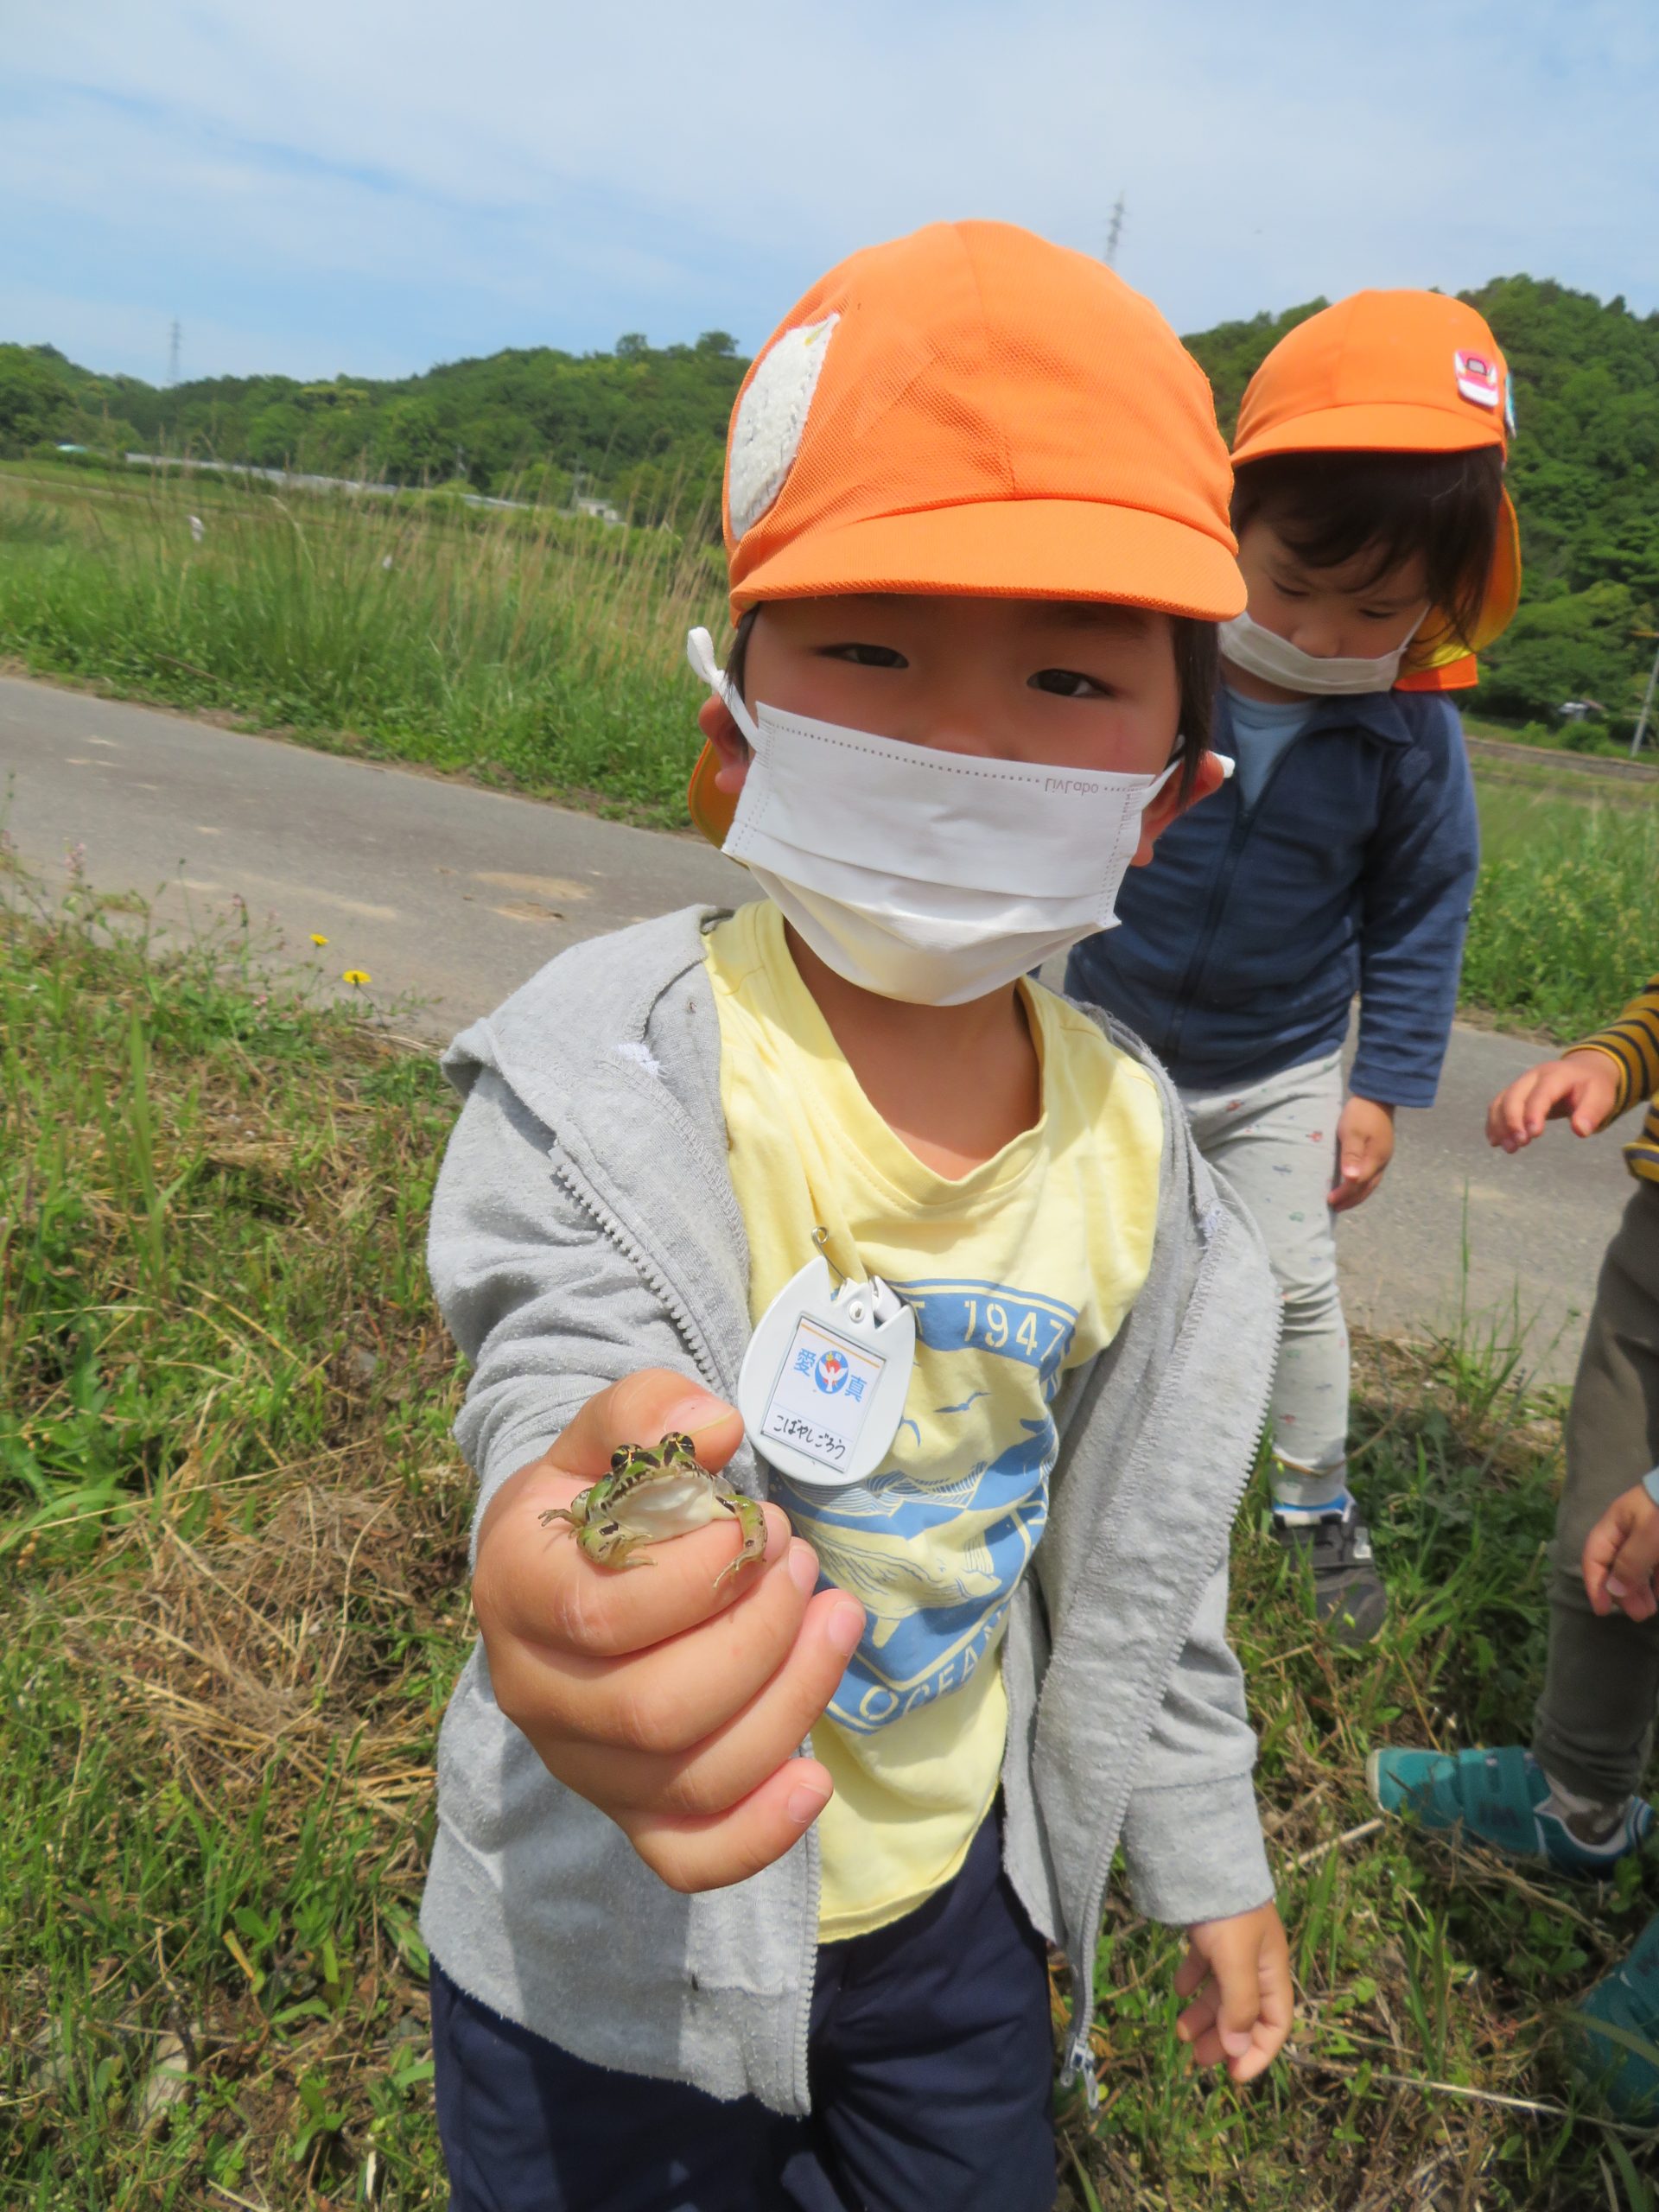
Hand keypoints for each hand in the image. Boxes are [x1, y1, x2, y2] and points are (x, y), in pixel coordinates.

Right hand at [472, 1368, 864, 1893]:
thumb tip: (714, 1427)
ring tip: (832, 1616)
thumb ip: (647, 1412)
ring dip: (789, 1697)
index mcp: (515, 1592)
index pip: (607, 1614)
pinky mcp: (628, 1810)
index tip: (755, 1520)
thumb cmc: (594, 1500)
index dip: (704, 1573)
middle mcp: (533, 1692)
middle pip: (659, 1708)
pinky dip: (756, 1835)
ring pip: (689, 1775)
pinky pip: (684, 1856)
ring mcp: (581, 1763)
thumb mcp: (602, 1437)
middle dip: (761, 1632)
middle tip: (799, 1560)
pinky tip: (814, 1781)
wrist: (562, 1571)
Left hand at [1174, 1902, 1292, 2083]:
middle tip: (1196, 2060)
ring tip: (1180, 2032)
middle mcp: (1255, 1962)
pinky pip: (1204, 1965)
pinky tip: (1177, 1990)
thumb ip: (1239, 2006)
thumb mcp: (1236, 1962)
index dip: (1257, 2053)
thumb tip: (1238, 2050)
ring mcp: (1232, 1946)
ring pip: (1221, 1992)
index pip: (1275, 2024)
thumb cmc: (1228, 1913)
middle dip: (1223, 2038)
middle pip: (1244, 2013)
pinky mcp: (1209, 1931)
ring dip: (1204, 2015)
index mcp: (1272, 1971)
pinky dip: (1192, 1981)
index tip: (1232, 2076)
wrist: (1205, 1858)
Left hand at [1328, 1095, 1395, 1213]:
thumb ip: (1351, 1155)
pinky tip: (1354, 1183)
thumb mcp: (1352, 1132)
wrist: (1378, 1096)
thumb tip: (1350, 1179)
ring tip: (1344, 1202)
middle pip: (1367, 1188)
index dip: (1344, 1194)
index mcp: (1375, 1159)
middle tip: (1336, 1208)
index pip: (1358, 1184)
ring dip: (1357, 1194)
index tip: (1330, 1201)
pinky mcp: (1381, 1151)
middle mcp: (1381, 1162)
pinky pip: (1371, 1175)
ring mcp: (1383, 1157)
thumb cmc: (1361, 1114)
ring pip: (1371, 1183)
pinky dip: (1362, 1185)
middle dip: (1351, 1200)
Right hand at [1487, 1050, 1620, 1151]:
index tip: (1533, 1135)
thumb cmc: (1592, 1088)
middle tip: (1520, 1145)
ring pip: (1501, 1101)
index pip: (1541, 1093)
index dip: (1534, 1113)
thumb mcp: (1601, 1097)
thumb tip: (1580, 1131)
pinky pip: (1498, 1106)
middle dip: (1513, 1121)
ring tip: (1510, 1149)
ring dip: (1500, 1126)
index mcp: (1556, 1075)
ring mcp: (1521, 1083)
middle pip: (1514, 1096)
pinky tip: (1496, 1142)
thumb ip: (1591, 1113)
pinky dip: (1494, 1124)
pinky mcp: (1514, 1092)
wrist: (1583, 1071)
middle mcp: (1534, 1076)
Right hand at [1584, 1481, 1658, 1620]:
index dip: (1595, 1583)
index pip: (1594, 1555)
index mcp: (1616, 1523)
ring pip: (1638, 1568)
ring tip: (1650, 1610)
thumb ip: (1630, 1563)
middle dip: (1623, 1592)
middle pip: (1616, 1565)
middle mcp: (1629, 1530)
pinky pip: (1656, 1566)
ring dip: (1641, 1591)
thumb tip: (1613, 1591)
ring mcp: (1650, 1536)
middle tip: (1638, 1614)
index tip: (1603, 1610)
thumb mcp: (1649, 1536)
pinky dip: (1657, 1582)